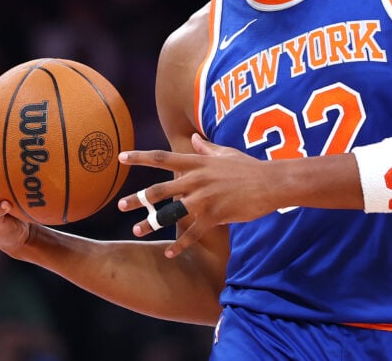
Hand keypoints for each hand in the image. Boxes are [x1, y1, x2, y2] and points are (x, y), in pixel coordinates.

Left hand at [117, 134, 277, 257]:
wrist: (271, 182)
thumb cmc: (249, 167)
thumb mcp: (225, 153)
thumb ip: (206, 148)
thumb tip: (194, 138)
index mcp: (197, 163)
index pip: (162, 158)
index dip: (139, 157)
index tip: (120, 157)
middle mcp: (196, 180)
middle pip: (159, 189)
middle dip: (138, 198)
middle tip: (120, 205)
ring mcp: (205, 198)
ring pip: (171, 213)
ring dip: (151, 223)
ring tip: (136, 231)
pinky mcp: (215, 215)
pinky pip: (193, 233)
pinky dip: (180, 244)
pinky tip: (169, 253)